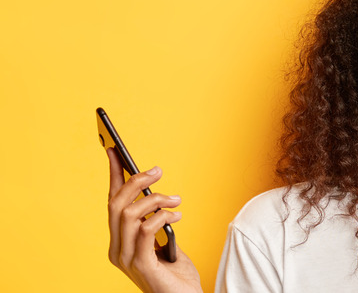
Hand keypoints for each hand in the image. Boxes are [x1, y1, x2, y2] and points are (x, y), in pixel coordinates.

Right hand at [107, 148, 202, 292]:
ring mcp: (125, 259)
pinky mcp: (140, 266)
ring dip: (154, 199)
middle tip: (158, 171)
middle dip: (135, 181)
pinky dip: (160, 216)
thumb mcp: (164, 241)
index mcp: (119, 243)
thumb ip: (155, 222)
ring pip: (128, 214)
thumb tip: (156, 194)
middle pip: (116, 205)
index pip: (112, 203)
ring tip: (176, 200)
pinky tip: (176, 216)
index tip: (115, 151)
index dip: (113, 176)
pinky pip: (145, 230)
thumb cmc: (178, 275)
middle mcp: (116, 250)